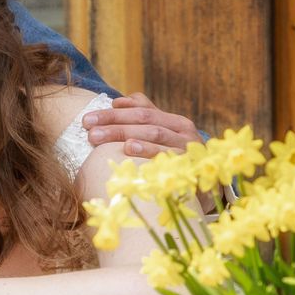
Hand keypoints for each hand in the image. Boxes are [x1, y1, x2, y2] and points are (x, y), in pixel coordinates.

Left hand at [83, 93, 201, 157]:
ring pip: (152, 132)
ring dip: (122, 133)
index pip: (141, 109)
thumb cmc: (178, 166)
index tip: (88, 118)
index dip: (114, 111)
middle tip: (87, 127)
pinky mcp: (189, 164)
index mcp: (175, 121)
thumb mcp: (165, 141)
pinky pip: (165, 154)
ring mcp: (188, 147)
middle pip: (144, 119)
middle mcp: (183, 130)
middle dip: (113, 121)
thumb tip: (118, 101)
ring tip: (97, 137)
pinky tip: (129, 147)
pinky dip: (147, 149)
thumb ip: (145, 119)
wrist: (207, 193)